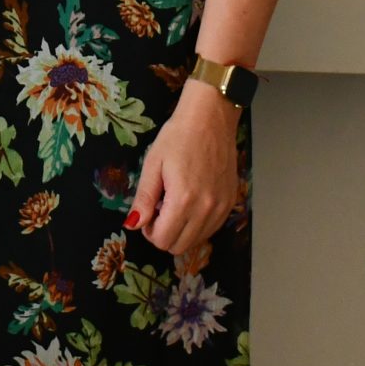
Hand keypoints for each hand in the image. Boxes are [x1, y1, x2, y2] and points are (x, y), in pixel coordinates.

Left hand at [131, 81, 239, 262]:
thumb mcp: (153, 164)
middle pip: (180, 247)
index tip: (149, 211)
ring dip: (182, 230)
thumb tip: (133, 225)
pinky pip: (212, 229)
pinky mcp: (231, 202)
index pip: (163, 240)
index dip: (150, 231)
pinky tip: (192, 202)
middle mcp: (206, 209)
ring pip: (197, 241)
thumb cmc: (178, 136)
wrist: (211, 118)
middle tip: (160, 208)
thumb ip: (144, 198)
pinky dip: (198, 224)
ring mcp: (222, 207)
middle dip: (164, 234)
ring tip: (176, 202)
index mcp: (183, 199)